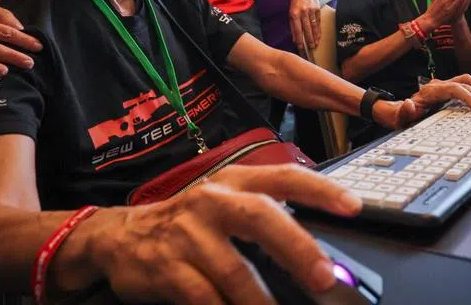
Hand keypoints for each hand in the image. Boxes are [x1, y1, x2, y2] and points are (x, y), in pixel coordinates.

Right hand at [83, 164, 361, 304]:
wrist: (117, 236)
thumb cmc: (185, 223)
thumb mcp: (222, 204)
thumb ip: (264, 217)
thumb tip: (316, 251)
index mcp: (233, 181)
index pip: (283, 178)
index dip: (320, 190)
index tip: (353, 207)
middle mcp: (211, 201)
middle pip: (261, 217)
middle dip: (297, 247)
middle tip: (323, 277)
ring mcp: (187, 235)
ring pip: (235, 271)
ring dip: (264, 302)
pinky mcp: (168, 269)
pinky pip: (206, 298)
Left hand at [288, 0, 321, 50]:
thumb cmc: (294, 5)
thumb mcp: (290, 15)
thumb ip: (293, 28)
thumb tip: (295, 40)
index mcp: (294, 13)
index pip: (298, 29)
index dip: (299, 39)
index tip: (301, 46)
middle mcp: (303, 11)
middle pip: (307, 28)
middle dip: (309, 39)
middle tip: (312, 47)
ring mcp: (311, 9)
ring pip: (314, 25)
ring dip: (316, 35)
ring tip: (316, 43)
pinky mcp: (317, 7)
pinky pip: (319, 20)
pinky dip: (318, 28)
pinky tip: (319, 35)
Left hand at [374, 74, 470, 129]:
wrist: (395, 111)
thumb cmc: (399, 116)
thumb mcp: (398, 118)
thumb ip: (403, 112)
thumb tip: (410, 104)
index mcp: (430, 91)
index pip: (455, 88)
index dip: (468, 98)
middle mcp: (438, 85)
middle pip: (465, 83)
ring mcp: (442, 86)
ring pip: (466, 81)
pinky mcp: (446, 90)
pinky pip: (464, 87)